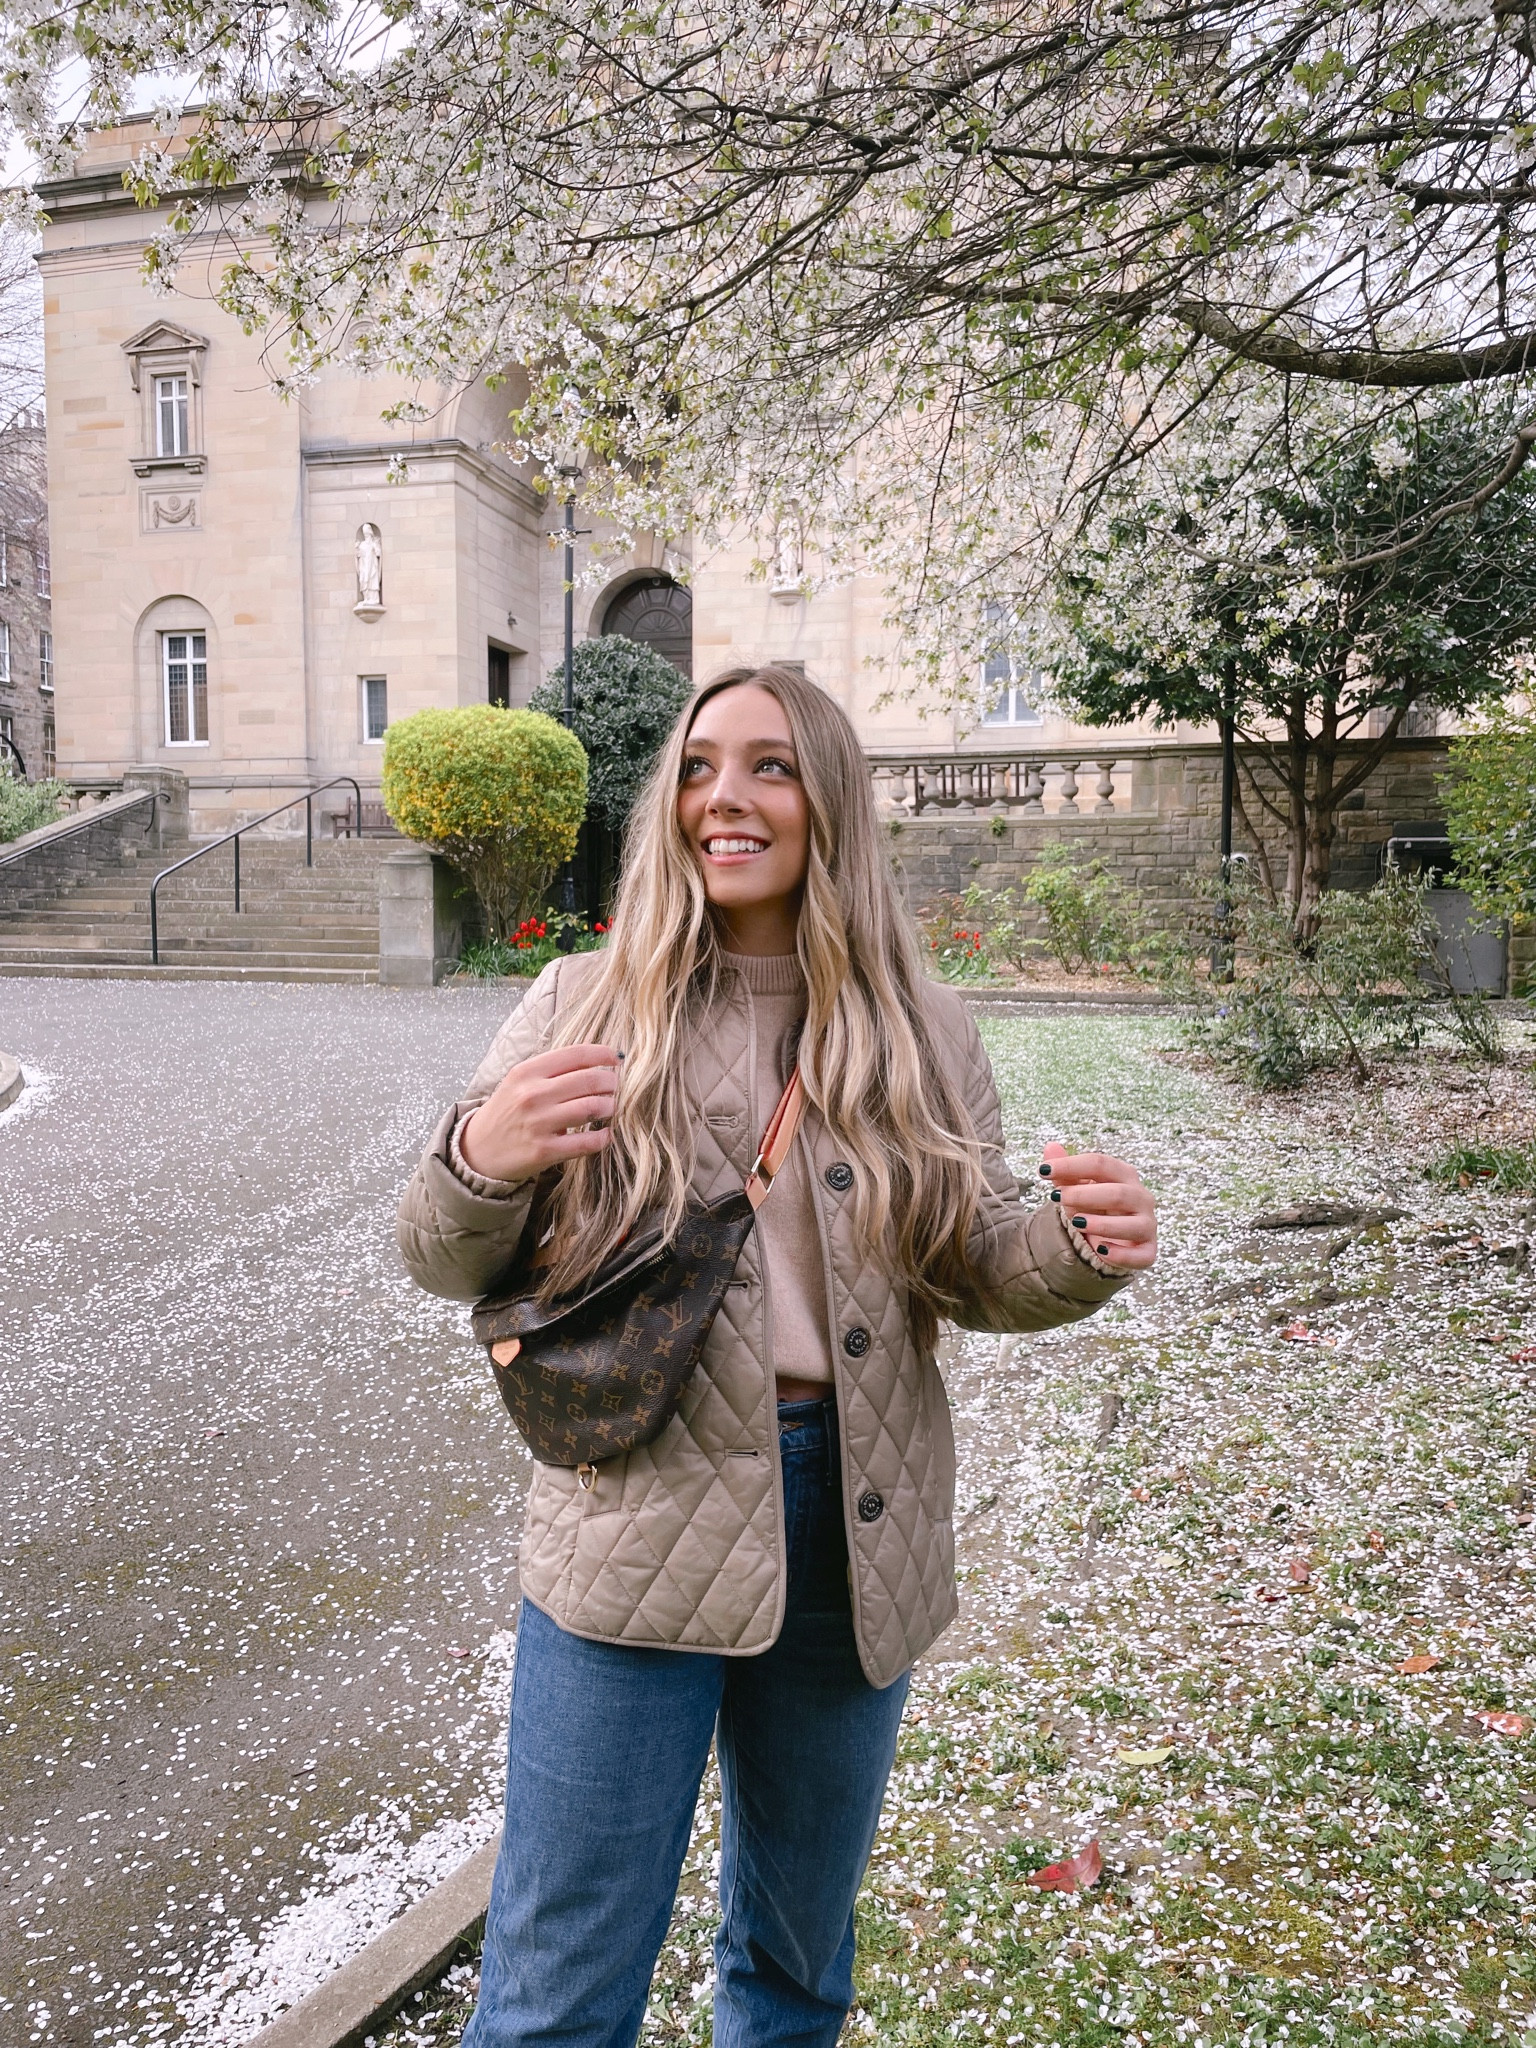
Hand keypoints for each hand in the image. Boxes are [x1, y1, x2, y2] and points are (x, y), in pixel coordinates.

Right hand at [459, 1044, 620, 1182]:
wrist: (477, 1150)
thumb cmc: (505, 1112)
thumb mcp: (519, 1082)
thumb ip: (551, 1071)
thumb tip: (594, 1062)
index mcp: (527, 1072)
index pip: (575, 1054)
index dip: (602, 1054)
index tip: (615, 1058)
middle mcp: (532, 1094)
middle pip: (589, 1080)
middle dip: (611, 1083)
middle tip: (614, 1088)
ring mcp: (538, 1123)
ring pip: (592, 1108)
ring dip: (610, 1107)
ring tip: (610, 1108)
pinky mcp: (544, 1151)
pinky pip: (586, 1142)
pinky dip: (603, 1137)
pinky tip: (604, 1134)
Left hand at [1040, 1142, 1156, 1270]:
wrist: (1106, 1239)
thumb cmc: (1092, 1208)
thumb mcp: (1075, 1190)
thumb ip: (1064, 1172)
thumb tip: (1050, 1147)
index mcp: (1124, 1175)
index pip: (1101, 1163)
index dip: (1072, 1165)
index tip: (1043, 1170)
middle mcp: (1141, 1198)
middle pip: (1118, 1193)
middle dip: (1084, 1195)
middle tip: (1056, 1197)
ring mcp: (1147, 1225)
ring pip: (1132, 1225)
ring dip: (1103, 1224)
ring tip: (1076, 1223)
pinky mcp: (1147, 1251)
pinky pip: (1141, 1255)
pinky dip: (1121, 1255)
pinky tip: (1100, 1250)